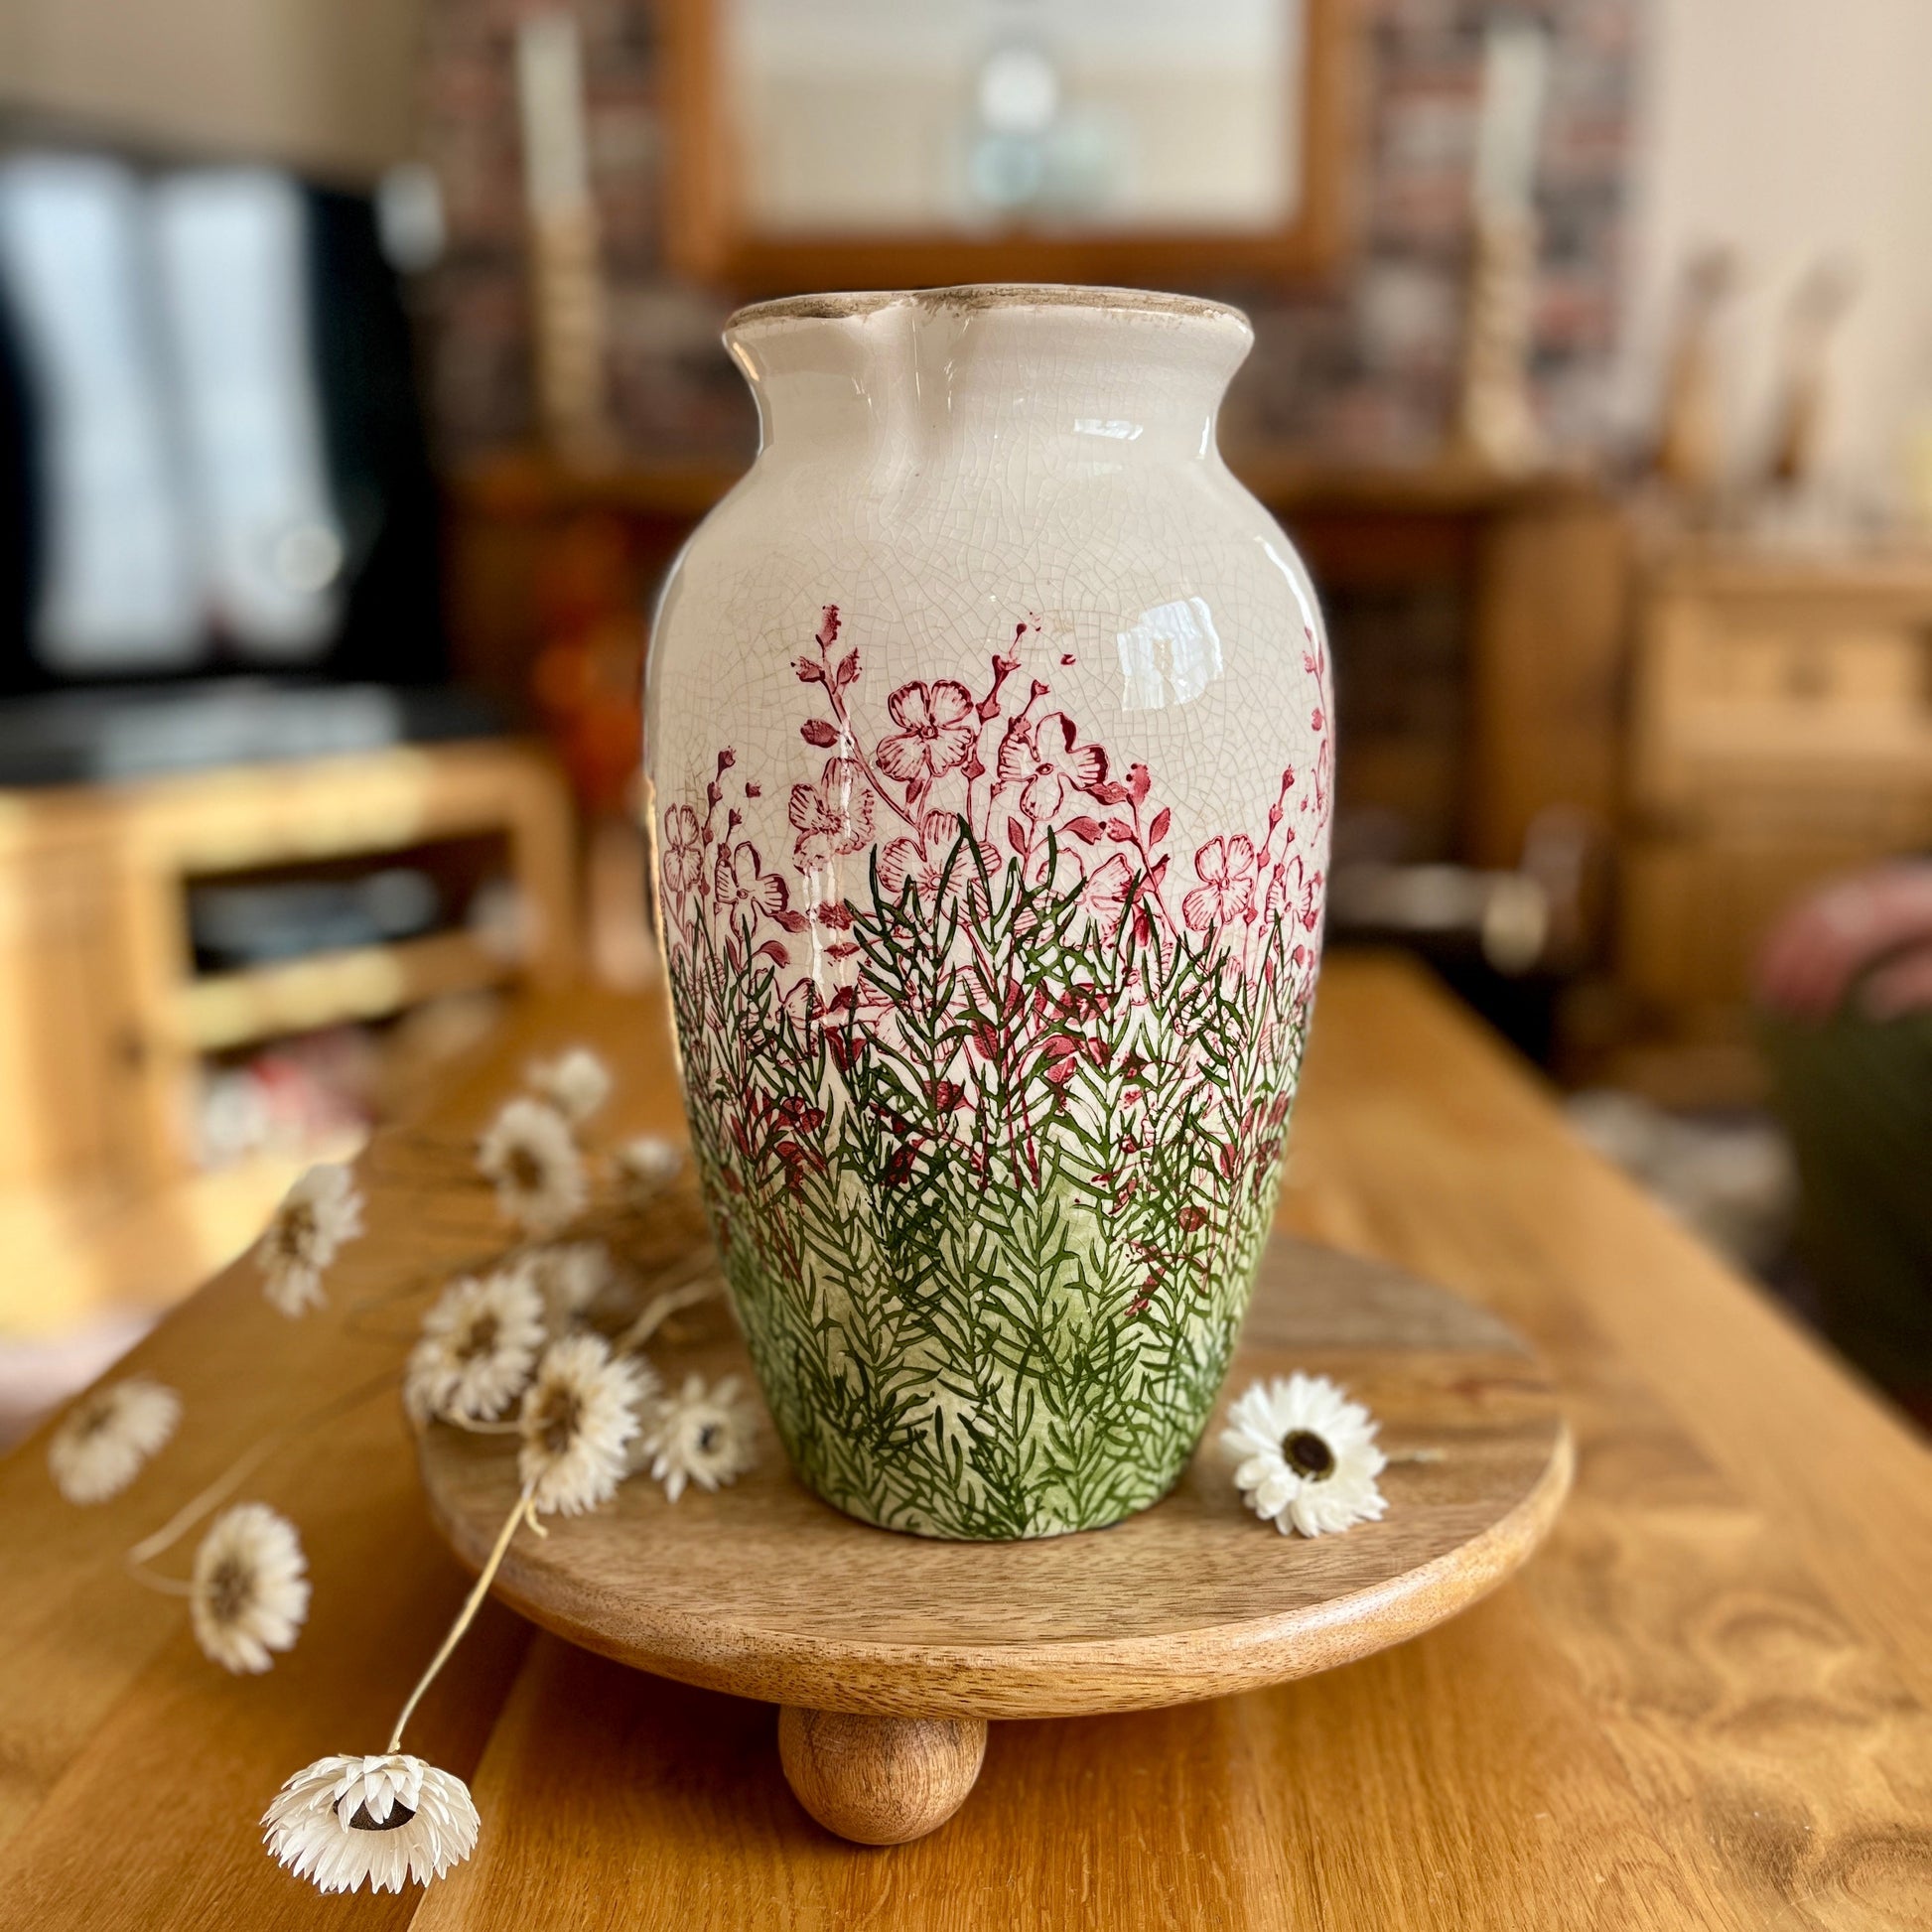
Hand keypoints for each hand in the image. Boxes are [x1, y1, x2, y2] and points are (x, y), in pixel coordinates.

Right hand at [1756, 862, 1931, 1019]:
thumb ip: (1918, 983)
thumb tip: (1871, 1008)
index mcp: (1904, 906)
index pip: (1845, 940)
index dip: (1821, 977)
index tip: (1811, 1015)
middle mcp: (1877, 886)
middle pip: (1817, 923)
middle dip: (1790, 967)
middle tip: (1777, 1009)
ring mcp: (1862, 881)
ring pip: (1804, 909)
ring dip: (1777, 951)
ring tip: (1764, 991)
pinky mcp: (1854, 884)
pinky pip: (1807, 903)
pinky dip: (1783, 933)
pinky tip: (1772, 963)